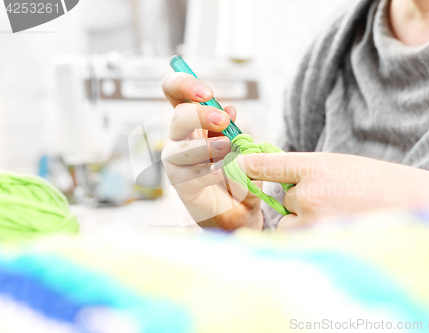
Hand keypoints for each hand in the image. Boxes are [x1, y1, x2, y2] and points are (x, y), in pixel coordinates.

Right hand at [161, 72, 262, 229]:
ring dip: (207, 146)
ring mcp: (177, 161)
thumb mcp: (240, 147)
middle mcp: (180, 138)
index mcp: (193, 122)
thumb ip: (232, 129)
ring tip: (229, 149)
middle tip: (223, 121)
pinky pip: (191, 175)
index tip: (207, 93)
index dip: (184, 85)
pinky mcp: (180, 184)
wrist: (241, 209)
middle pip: (177, 117)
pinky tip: (224, 171)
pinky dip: (210, 172)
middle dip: (200, 115)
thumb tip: (230, 109)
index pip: (175, 93)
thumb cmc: (238, 172)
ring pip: (181, 148)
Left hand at [238, 152, 428, 229]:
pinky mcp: (319, 245)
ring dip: (302, 223)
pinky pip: (300, 241)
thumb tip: (283, 181)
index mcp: (317, 164)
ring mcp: (312, 222)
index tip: (238, 169)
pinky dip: (311, 238)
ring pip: (288, 223)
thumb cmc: (389, 186)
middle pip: (281, 200)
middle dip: (295, 203)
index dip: (249, 167)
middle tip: (329, 202)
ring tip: (338, 217)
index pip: (267, 164)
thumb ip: (313, 172)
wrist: (423, 209)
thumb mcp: (347, 166)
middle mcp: (309, 192)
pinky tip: (338, 229)